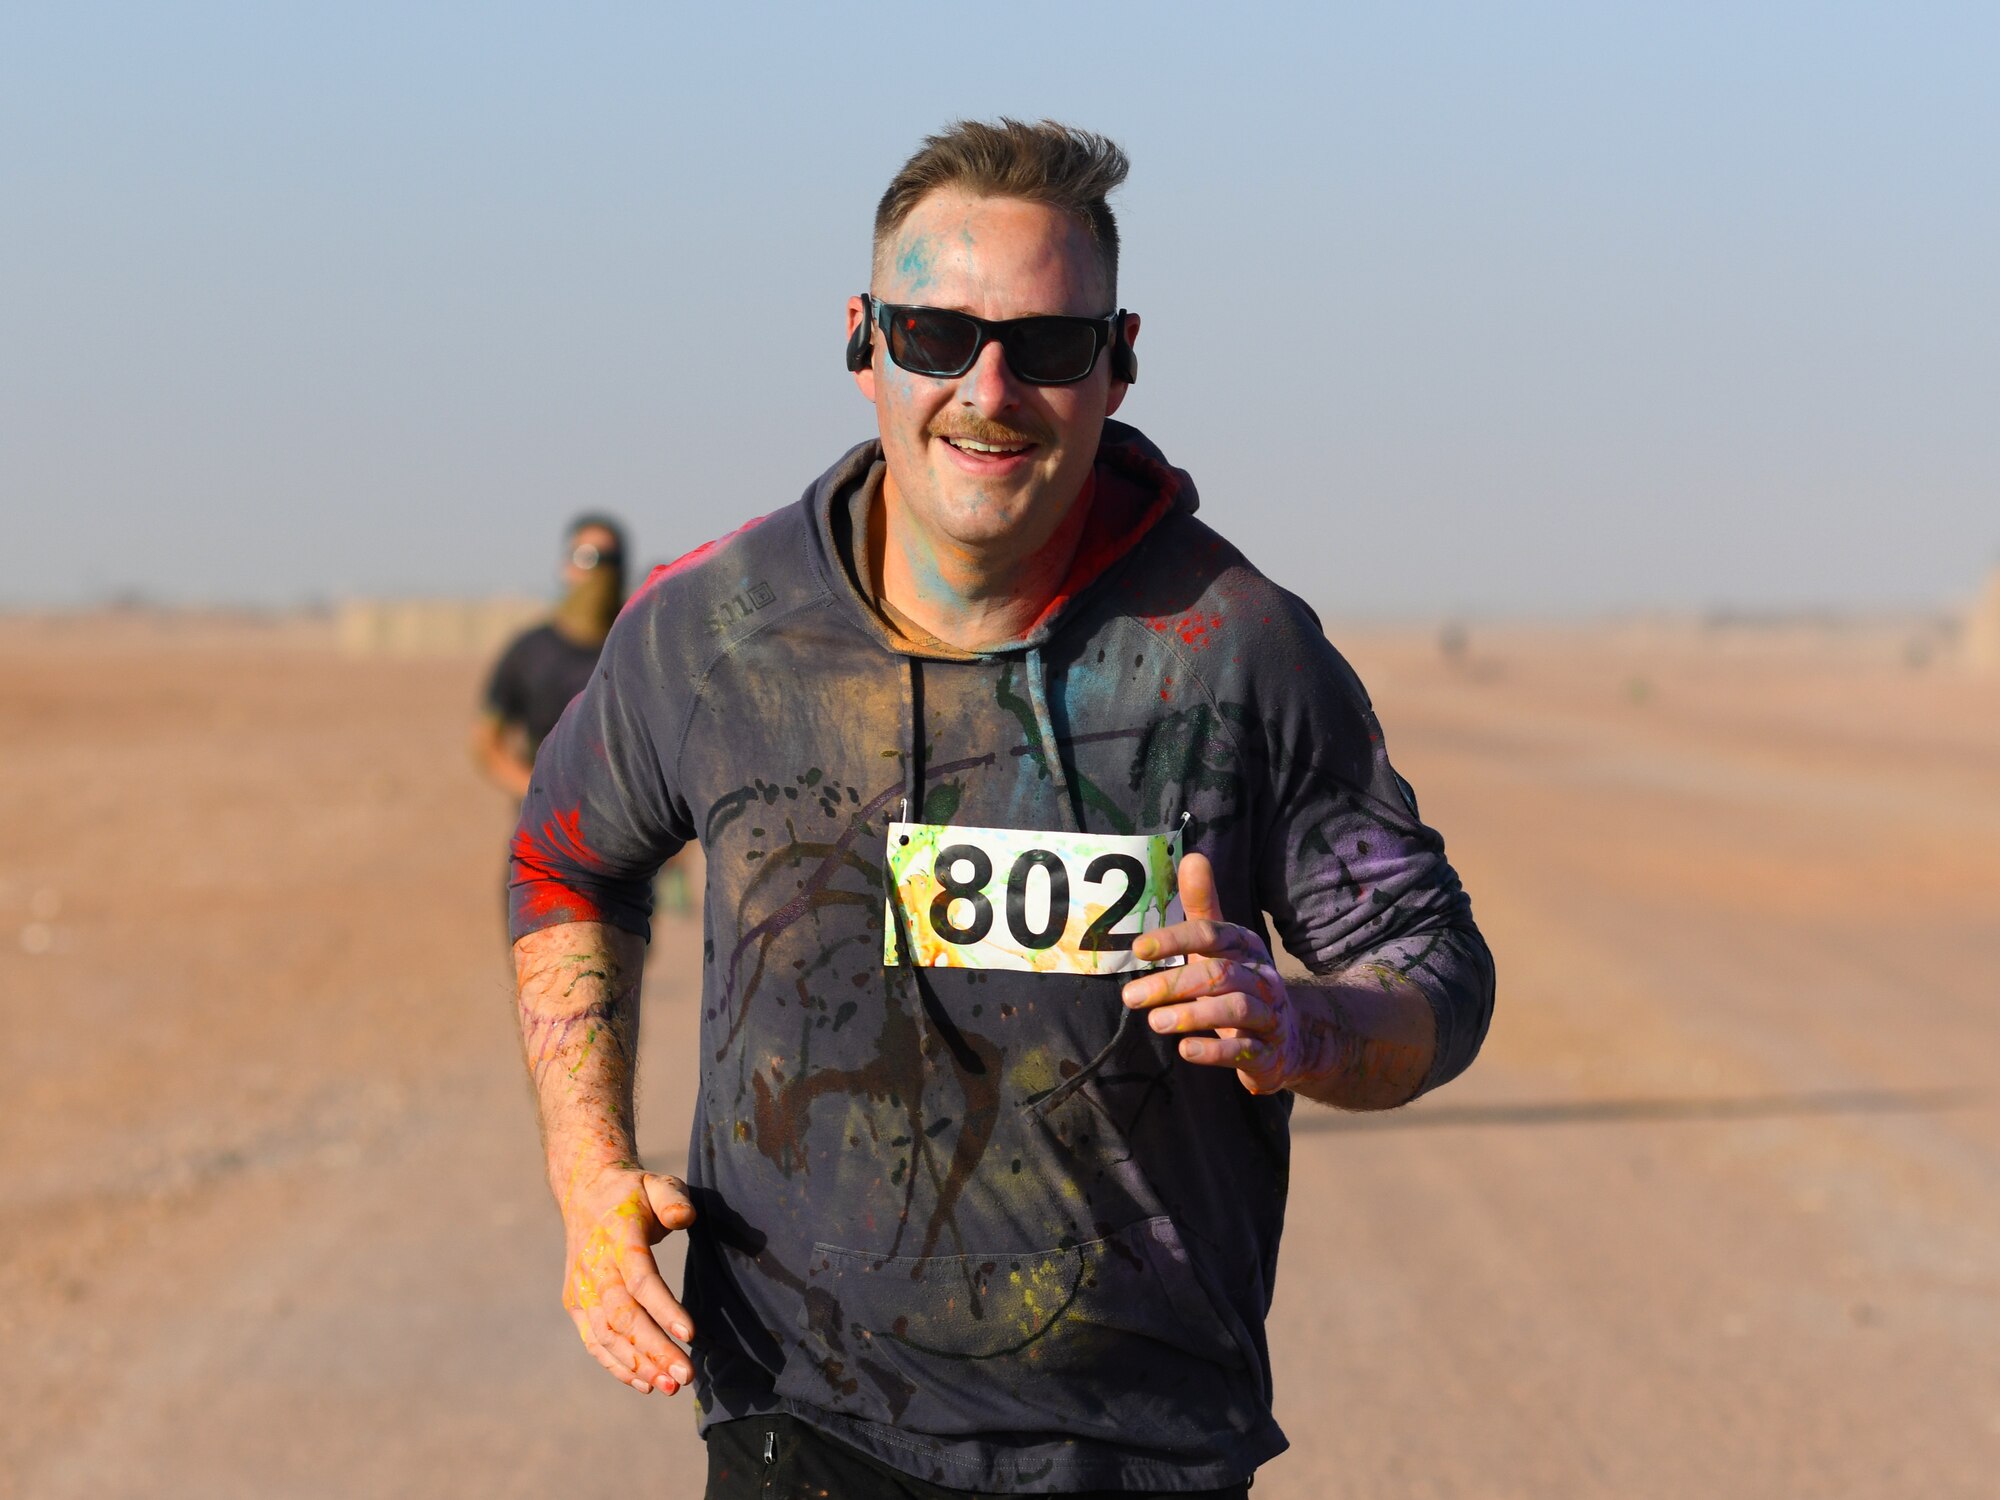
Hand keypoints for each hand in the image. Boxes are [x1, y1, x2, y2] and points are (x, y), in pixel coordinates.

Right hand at [560, 1165, 696, 1394]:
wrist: (585, 1192)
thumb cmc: (633, 1192)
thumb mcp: (657, 1183)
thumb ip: (673, 1198)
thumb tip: (685, 1218)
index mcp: (617, 1234)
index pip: (639, 1278)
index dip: (663, 1308)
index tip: (691, 1335)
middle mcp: (594, 1266)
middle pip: (622, 1316)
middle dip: (653, 1350)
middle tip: (685, 1376)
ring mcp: (581, 1287)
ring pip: (606, 1335)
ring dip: (637, 1365)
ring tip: (670, 1387)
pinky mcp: (576, 1303)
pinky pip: (594, 1341)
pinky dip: (617, 1365)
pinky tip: (644, 1383)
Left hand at [1121, 851, 1301, 1094]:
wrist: (1290, 1039)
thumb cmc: (1240, 984)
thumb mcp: (1223, 945)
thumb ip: (1203, 906)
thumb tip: (1191, 856)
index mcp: (1245, 947)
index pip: (1211, 934)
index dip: (1175, 939)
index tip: (1138, 949)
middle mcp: (1261, 978)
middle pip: (1219, 974)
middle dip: (1173, 983)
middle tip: (1132, 997)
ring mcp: (1269, 1016)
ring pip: (1235, 1010)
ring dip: (1193, 1015)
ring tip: (1155, 1022)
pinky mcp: (1269, 1054)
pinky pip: (1245, 1051)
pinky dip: (1215, 1051)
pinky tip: (1186, 1051)